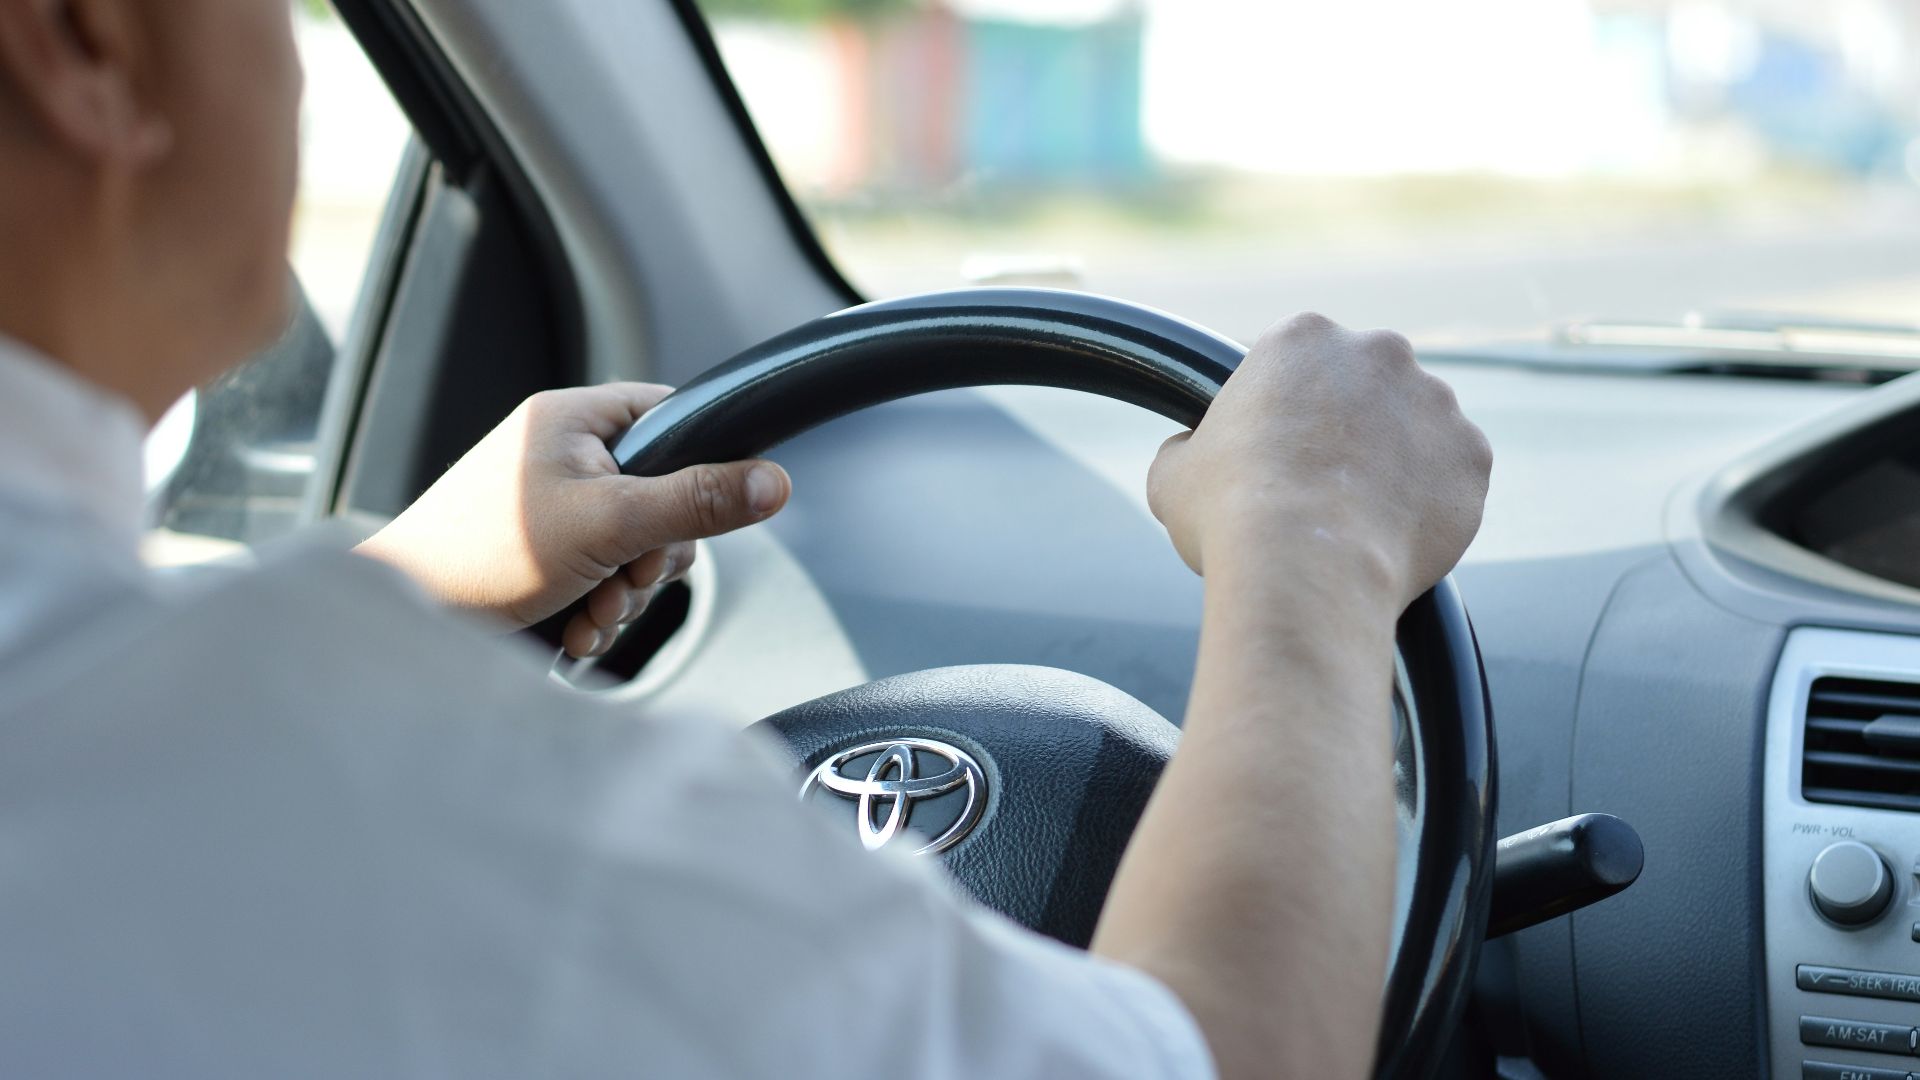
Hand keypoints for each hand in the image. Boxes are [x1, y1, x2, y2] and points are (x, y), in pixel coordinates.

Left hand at [356, 383, 790, 656]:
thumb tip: (776, 482)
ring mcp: (552, 507)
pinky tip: (573, 628)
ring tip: (587, 613)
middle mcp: (563, 454)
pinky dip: (598, 611)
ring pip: (636, 548)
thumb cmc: (482, 556)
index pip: (674, 418)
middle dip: (652, 559)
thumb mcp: (610, 524)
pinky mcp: (542, 555)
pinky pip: (603, 577)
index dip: (698, 468)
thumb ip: (696, 503)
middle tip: (623, 579)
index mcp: (573, 418)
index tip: (689, 517)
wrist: (403, 622)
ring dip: (625, 595)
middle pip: (665, 497)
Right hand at [1147, 313, 1489, 607]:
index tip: (1276, 446)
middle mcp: (1379, 352)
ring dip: (1395, 459)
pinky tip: (1394, 533)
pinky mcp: (1472, 455)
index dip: (1283, 406)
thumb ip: (1188, 448)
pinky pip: (1453, 474)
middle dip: (1349, 424)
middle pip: (1365, 383)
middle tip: (1320, 482)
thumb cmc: (1231, 514)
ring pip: (1416, 427)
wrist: (1304, 568)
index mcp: (1303, 337)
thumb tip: (1188, 454)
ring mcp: (1436, 401)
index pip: (1296, 359)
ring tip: (1360, 517)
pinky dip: (1432, 500)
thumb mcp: (1173, 473)